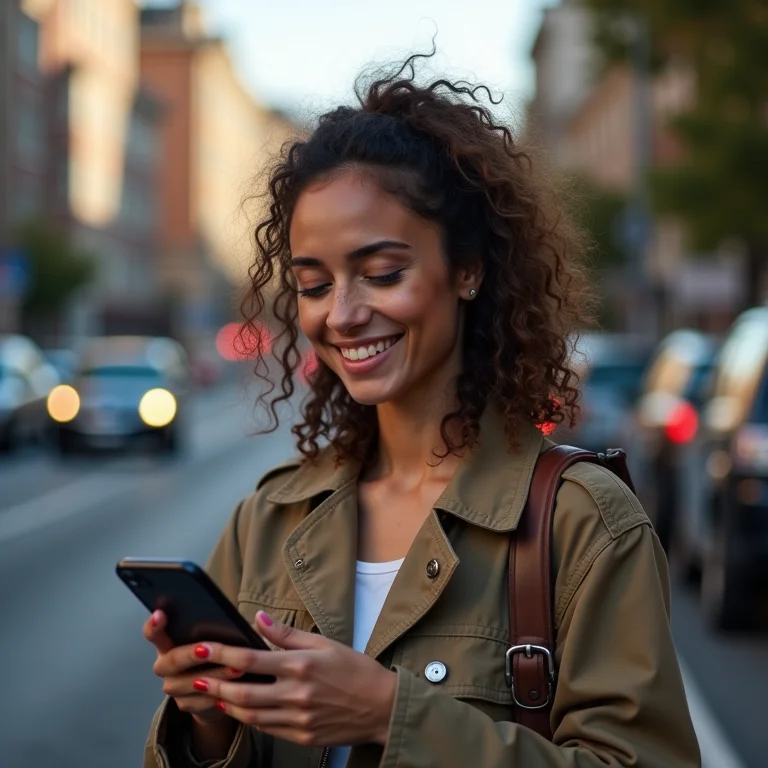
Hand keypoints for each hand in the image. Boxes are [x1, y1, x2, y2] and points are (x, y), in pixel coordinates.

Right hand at [143, 609, 244, 726]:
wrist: (221, 687)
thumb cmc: (220, 653)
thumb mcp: (220, 637)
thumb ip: (218, 628)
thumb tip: (233, 620)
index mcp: (170, 643)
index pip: (154, 633)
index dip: (154, 625)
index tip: (160, 615)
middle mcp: (166, 665)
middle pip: (171, 660)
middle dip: (191, 655)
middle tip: (208, 650)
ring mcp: (174, 686)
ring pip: (187, 683)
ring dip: (214, 676)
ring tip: (237, 670)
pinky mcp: (185, 704)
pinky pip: (198, 702)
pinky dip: (217, 696)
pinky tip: (233, 690)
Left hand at [192, 611, 397, 747]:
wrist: (381, 707)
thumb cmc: (355, 669)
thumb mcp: (323, 643)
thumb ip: (286, 634)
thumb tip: (258, 618)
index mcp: (301, 666)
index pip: (249, 659)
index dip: (221, 653)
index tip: (202, 648)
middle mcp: (296, 694)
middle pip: (242, 692)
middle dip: (214, 685)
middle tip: (195, 678)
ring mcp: (298, 720)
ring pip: (250, 715)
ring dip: (227, 704)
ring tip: (212, 694)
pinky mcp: (301, 737)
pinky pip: (266, 729)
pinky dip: (249, 719)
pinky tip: (240, 709)